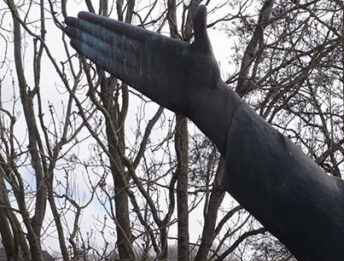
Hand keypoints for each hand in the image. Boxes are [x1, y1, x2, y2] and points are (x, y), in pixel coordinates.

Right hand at [65, 6, 237, 145]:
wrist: (207, 100)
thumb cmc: (207, 74)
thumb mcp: (203, 48)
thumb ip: (199, 27)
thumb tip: (202, 6)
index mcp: (155, 42)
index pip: (121, 29)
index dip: (102, 22)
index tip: (83, 14)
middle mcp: (142, 53)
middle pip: (109, 38)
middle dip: (88, 29)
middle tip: (66, 20)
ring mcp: (139, 67)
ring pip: (106, 52)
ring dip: (87, 43)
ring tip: (67, 33)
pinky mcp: (138, 82)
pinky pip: (112, 68)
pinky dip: (97, 59)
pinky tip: (82, 51)